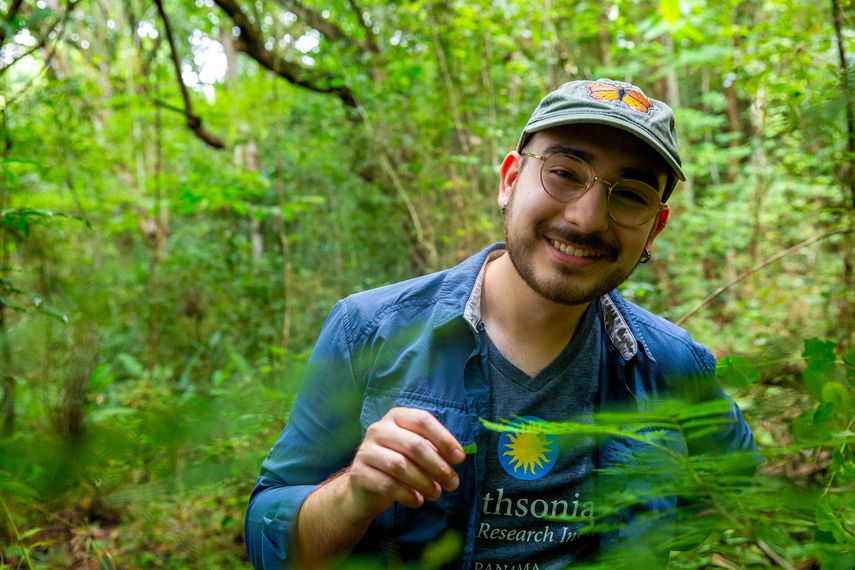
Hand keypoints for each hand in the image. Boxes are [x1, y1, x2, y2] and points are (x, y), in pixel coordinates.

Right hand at [344, 407, 464, 518]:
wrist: (366, 487)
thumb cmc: (399, 465)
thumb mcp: (416, 452)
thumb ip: (435, 450)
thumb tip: (457, 457)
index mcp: (396, 417)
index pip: (422, 420)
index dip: (444, 439)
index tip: (459, 459)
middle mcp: (379, 429)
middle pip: (414, 444)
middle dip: (438, 466)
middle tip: (453, 483)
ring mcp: (366, 450)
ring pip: (400, 465)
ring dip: (424, 482)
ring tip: (436, 494)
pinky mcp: (358, 473)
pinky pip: (387, 484)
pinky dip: (407, 495)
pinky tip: (417, 501)